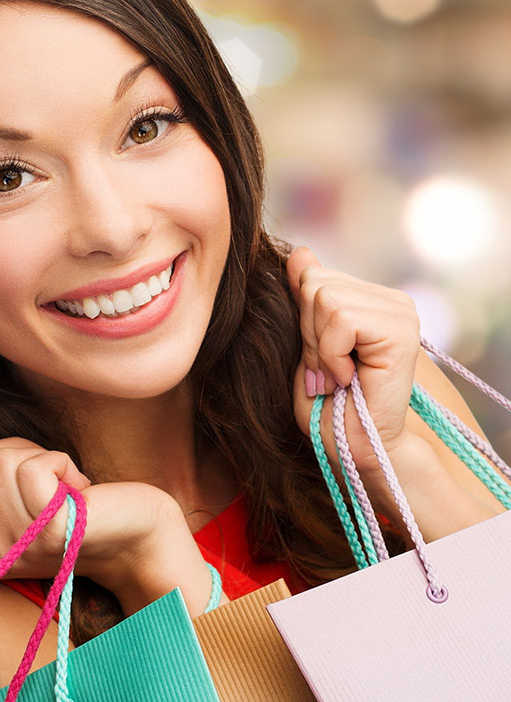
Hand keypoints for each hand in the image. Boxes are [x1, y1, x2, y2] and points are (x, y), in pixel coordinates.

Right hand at [0, 426, 180, 590]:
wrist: (140, 535)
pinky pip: (33, 468)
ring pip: (1, 462)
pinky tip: (79, 485)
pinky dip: (59, 461)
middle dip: (10, 450)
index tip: (4, 479)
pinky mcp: (52, 529)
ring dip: (39, 455)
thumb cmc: (86, 510)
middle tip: (46, 473)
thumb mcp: (31, 491)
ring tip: (65, 482)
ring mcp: (23, 545)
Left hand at [287, 247, 420, 489]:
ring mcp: (399, 311)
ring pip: (324, 297)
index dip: (302, 322)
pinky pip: (341, 318)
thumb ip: (304, 300)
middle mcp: (388, 299)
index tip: (319, 360)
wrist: (355, 450)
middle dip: (308, 333)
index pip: (310, 275)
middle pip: (313, 283)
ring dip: (319, 347)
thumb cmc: (330, 408)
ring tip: (338, 377)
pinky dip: (332, 353)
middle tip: (329, 372)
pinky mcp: (401, 329)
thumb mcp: (306, 344)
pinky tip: (349, 378)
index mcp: (366, 299)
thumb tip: (300, 252)